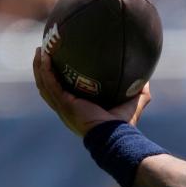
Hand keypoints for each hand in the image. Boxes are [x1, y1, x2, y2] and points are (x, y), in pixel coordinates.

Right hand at [33, 48, 150, 136]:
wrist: (117, 136)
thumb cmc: (124, 125)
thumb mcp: (133, 104)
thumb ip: (139, 91)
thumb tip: (147, 78)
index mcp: (77, 109)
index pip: (62, 93)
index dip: (57, 79)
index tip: (57, 63)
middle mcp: (66, 109)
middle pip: (48, 86)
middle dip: (42, 70)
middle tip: (43, 52)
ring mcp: (63, 107)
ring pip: (44, 84)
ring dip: (39, 67)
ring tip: (40, 51)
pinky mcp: (64, 104)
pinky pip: (49, 84)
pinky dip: (45, 70)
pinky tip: (44, 57)